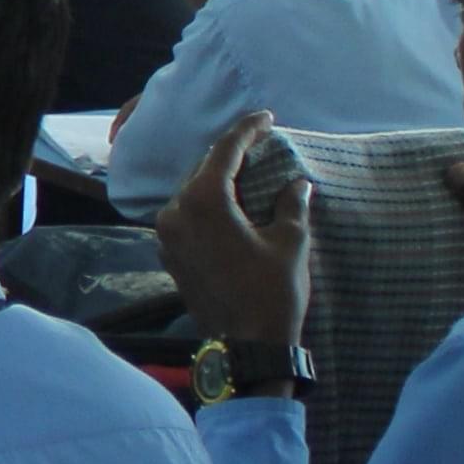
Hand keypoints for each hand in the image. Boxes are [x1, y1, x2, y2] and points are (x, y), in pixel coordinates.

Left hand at [150, 113, 311, 359]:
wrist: (245, 347)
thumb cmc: (271, 292)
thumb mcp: (290, 241)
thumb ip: (291, 203)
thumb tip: (297, 183)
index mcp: (202, 200)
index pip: (225, 150)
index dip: (247, 130)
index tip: (266, 117)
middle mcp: (174, 212)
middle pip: (203, 169)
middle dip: (231, 154)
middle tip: (259, 142)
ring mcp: (166, 235)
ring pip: (192, 192)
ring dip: (217, 180)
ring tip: (247, 171)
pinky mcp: (169, 254)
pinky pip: (187, 215)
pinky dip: (207, 204)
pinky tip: (229, 204)